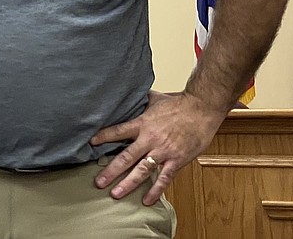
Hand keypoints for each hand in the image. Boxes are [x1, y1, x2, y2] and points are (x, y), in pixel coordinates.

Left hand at [91, 90, 226, 204]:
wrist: (201, 109)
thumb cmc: (178, 103)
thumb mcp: (154, 98)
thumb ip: (139, 100)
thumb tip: (127, 92)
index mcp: (143, 124)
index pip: (118, 131)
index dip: (104, 137)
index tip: (91, 143)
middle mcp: (150, 139)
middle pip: (126, 157)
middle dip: (111, 171)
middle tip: (98, 182)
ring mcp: (163, 151)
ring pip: (142, 170)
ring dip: (128, 184)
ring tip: (115, 194)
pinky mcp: (177, 160)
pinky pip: (164, 178)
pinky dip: (156, 190)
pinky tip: (147, 200)